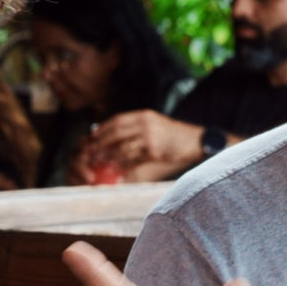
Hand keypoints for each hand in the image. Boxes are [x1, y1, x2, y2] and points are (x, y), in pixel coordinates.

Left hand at [88, 110, 204, 167]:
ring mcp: (150, 138)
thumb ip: (138, 127)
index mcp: (144, 115)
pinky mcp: (155, 152)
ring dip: (108, 156)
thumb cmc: (175, 135)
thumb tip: (116, 134)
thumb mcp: (156, 124)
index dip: (103, 128)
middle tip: (90, 151)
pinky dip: (123, 166)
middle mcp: (145, 124)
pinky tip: (116, 170)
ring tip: (99, 162)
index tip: (92, 136)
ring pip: (123, 148)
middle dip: (101, 143)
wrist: (196, 140)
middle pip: (116, 133)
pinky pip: (134, 160)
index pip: (117, 120)